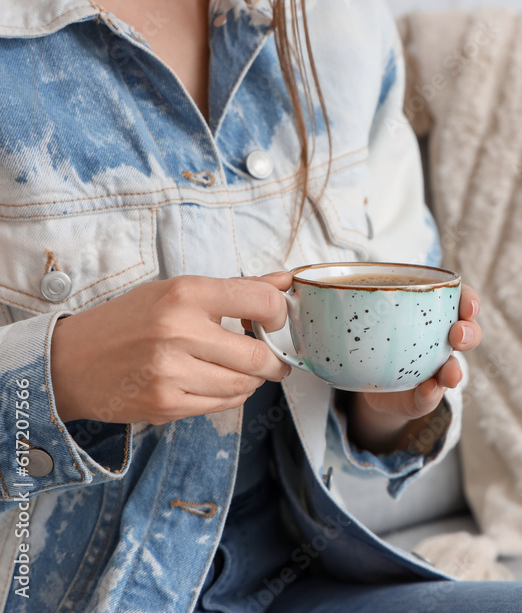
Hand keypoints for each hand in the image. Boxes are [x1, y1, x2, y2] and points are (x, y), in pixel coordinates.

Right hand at [51, 273, 292, 424]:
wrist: (69, 362)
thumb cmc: (127, 321)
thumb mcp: (176, 291)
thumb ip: (236, 289)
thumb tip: (285, 282)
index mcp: (185, 294)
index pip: (261, 301)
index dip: (279, 314)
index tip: (275, 321)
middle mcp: (179, 331)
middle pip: (258, 356)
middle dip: (274, 360)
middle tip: (272, 358)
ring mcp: (171, 372)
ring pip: (244, 385)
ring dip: (252, 380)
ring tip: (239, 369)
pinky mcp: (166, 404)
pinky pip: (222, 405)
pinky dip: (231, 395)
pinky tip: (217, 382)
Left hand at [346, 284, 481, 453]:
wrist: (365, 381)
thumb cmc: (367, 335)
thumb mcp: (358, 311)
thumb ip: (336, 295)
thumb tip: (295, 278)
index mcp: (431, 313)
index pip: (461, 300)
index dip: (470, 300)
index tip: (468, 304)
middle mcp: (439, 341)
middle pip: (466, 333)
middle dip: (469, 332)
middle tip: (457, 334)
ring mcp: (433, 370)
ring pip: (455, 366)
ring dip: (457, 368)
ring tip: (451, 372)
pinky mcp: (421, 396)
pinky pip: (430, 397)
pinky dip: (431, 394)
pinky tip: (429, 390)